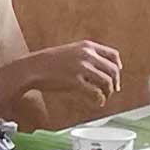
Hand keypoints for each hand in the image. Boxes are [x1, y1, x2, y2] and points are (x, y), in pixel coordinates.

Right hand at [0, 39, 124, 119]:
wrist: (32, 68)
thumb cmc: (48, 62)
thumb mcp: (70, 51)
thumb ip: (85, 56)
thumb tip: (98, 68)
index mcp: (87, 46)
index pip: (113, 55)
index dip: (118, 67)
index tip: (116, 75)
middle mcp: (87, 55)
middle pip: (113, 70)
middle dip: (115, 82)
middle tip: (112, 91)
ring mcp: (81, 67)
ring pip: (107, 82)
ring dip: (108, 92)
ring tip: (103, 97)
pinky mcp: (75, 81)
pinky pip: (95, 92)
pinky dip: (99, 99)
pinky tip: (97, 102)